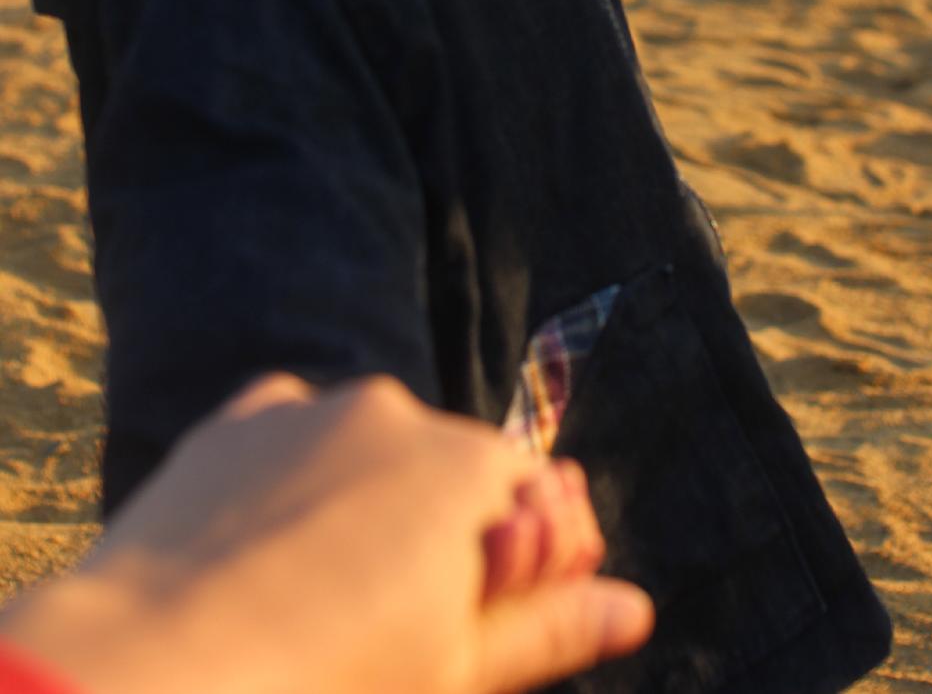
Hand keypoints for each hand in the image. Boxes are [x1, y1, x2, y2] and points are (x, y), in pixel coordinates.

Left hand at [0, 374, 653, 693]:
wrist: (152, 677)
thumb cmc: (328, 686)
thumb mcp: (453, 668)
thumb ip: (548, 626)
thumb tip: (636, 607)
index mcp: (465, 468)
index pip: (528, 492)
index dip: (516, 555)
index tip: (484, 613)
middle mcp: (394, 412)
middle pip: (446, 466)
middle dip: (438, 526)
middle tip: (396, 620)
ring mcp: (307, 407)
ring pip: (366, 448)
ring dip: (366, 500)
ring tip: (320, 597)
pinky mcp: (235, 419)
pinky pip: (289, 433)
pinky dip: (294, 476)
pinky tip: (267, 550)